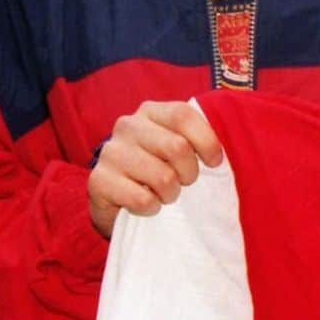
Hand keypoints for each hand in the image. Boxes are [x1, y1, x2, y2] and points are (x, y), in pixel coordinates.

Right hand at [88, 101, 223, 237]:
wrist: (119, 202)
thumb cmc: (159, 171)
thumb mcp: (178, 148)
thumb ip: (196, 140)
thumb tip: (221, 153)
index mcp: (150, 111)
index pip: (183, 115)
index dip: (206, 140)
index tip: (214, 162)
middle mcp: (127, 126)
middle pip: (177, 147)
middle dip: (190, 173)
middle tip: (184, 182)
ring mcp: (110, 152)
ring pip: (162, 177)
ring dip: (171, 193)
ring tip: (165, 194)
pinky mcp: (98, 181)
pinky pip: (142, 199)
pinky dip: (152, 208)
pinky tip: (147, 204)